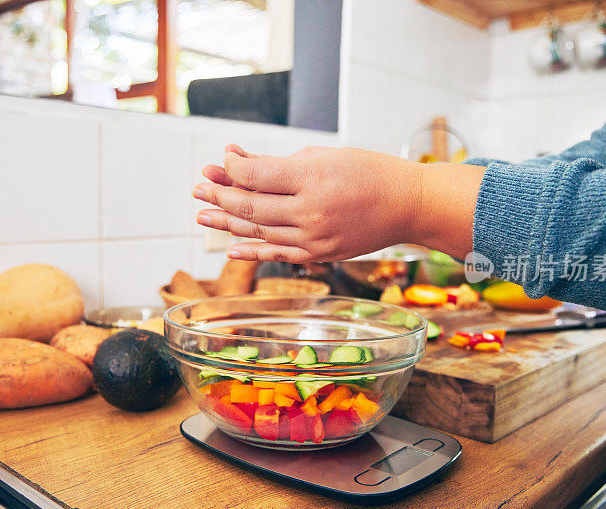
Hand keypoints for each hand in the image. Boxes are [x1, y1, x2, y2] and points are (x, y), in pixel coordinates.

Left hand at [193, 145, 424, 261]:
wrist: (407, 205)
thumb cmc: (369, 172)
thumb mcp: (325, 156)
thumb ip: (280, 163)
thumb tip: (238, 161)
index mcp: (314, 179)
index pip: (256, 176)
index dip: (233, 168)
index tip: (223, 160)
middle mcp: (311, 212)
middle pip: (251, 206)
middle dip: (220, 195)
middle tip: (198, 188)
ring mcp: (315, 238)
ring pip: (259, 231)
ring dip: (227, 222)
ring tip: (202, 214)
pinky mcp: (320, 254)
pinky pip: (278, 255)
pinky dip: (252, 252)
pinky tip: (230, 249)